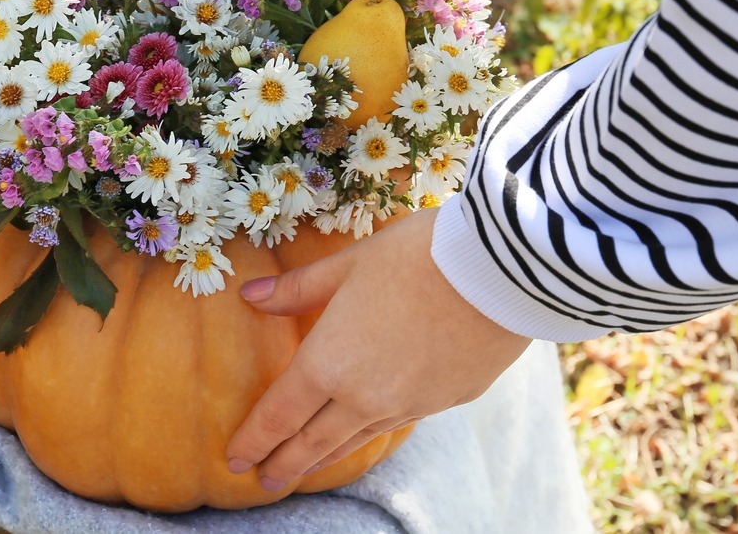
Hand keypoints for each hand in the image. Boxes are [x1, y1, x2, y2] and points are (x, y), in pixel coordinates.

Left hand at [226, 208, 531, 489]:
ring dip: (325, 456)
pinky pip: (396, 423)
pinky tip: (366, 432)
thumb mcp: (349, 264)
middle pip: (313, 442)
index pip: (279, 415)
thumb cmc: (416, 255)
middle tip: (264, 481)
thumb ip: (298, 289)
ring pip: (356, 439)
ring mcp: (409, 404)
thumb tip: (251, 295)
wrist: (502, 271)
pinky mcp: (447, 401)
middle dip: (284, 464)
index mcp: (330, 363)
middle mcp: (365, 396)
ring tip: (306, 468)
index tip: (235, 460)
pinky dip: (371, 434)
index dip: (254, 440)